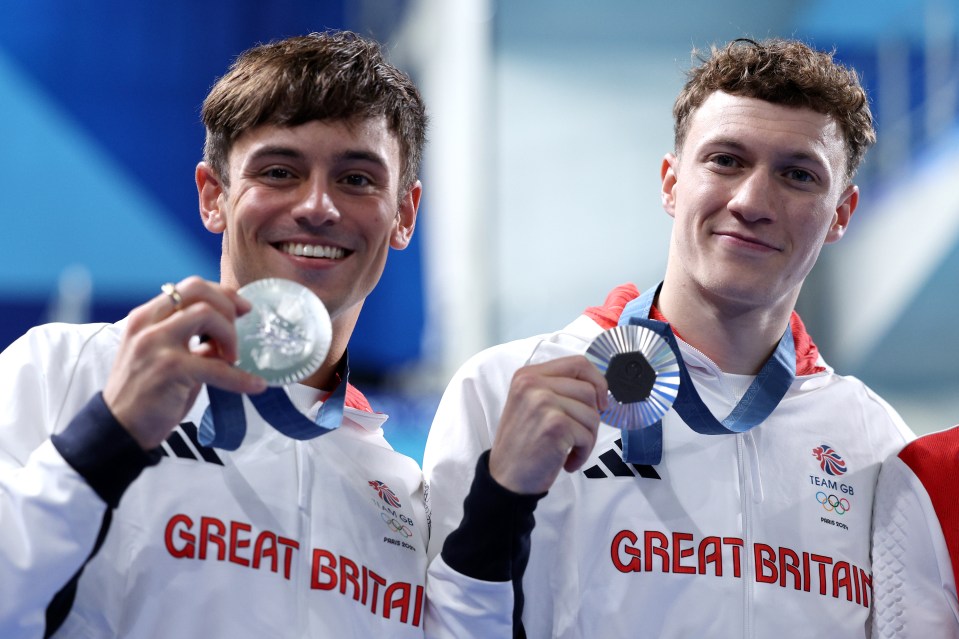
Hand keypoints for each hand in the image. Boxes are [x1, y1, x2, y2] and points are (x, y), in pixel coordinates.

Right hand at [102, 276, 267, 449]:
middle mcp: (147, 324)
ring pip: (206, 315)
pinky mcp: (168, 368)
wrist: (120, 428)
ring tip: (232, 358)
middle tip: (240, 330)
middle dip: (228, 306)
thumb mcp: (165, 356)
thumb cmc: (146, 392)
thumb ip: (190, 340)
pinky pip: (216, 367)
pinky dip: (240, 377)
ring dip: (229, 335)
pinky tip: (255, 385)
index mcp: (145, 317)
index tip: (242, 309)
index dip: (222, 294)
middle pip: (197, 291)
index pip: (189, 287)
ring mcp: (155, 344)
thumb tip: (225, 334)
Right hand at [488, 355, 607, 494]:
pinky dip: (582, 453)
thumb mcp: (531, 404)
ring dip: (587, 438)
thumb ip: (557, 389)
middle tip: (575, 436)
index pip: (577, 363)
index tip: (600, 401)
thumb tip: (598, 388)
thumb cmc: (522, 445)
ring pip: (592, 414)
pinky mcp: (555, 424)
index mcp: (527, 375)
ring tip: (568, 449)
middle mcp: (532, 384)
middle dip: (591, 417)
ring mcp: (543, 402)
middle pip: (588, 390)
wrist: (505, 478)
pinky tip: (566, 461)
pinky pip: (588, 435)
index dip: (596, 381)